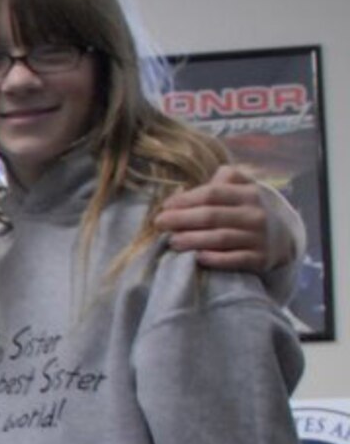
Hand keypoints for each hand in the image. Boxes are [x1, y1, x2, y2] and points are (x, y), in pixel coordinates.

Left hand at [154, 164, 298, 272]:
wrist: (285, 238)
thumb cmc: (251, 210)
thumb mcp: (244, 189)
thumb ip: (221, 183)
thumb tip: (182, 191)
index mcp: (249, 193)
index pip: (213, 193)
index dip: (186, 199)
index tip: (165, 206)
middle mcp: (255, 214)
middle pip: (212, 215)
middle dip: (182, 219)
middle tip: (159, 224)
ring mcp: (259, 237)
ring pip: (220, 238)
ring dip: (193, 240)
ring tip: (172, 241)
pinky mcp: (260, 259)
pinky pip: (234, 260)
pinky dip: (214, 259)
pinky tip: (197, 258)